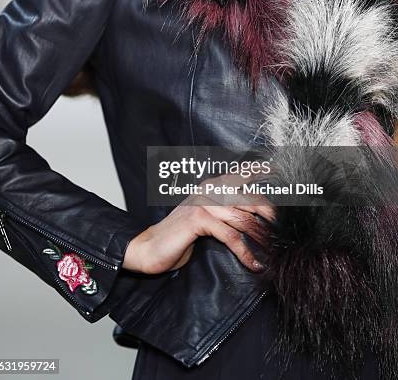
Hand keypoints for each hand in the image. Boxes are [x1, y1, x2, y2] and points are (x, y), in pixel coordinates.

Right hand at [122, 173, 274, 273]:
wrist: (150, 248)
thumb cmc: (180, 236)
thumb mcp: (207, 219)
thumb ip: (227, 212)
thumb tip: (255, 218)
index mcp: (212, 186)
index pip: (242, 175)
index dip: (262, 172)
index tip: (280, 171)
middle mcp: (210, 189)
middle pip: (251, 198)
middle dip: (271, 216)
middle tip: (285, 232)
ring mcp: (204, 201)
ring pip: (244, 218)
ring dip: (262, 239)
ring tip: (274, 253)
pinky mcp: (199, 218)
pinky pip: (231, 236)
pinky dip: (245, 252)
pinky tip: (254, 263)